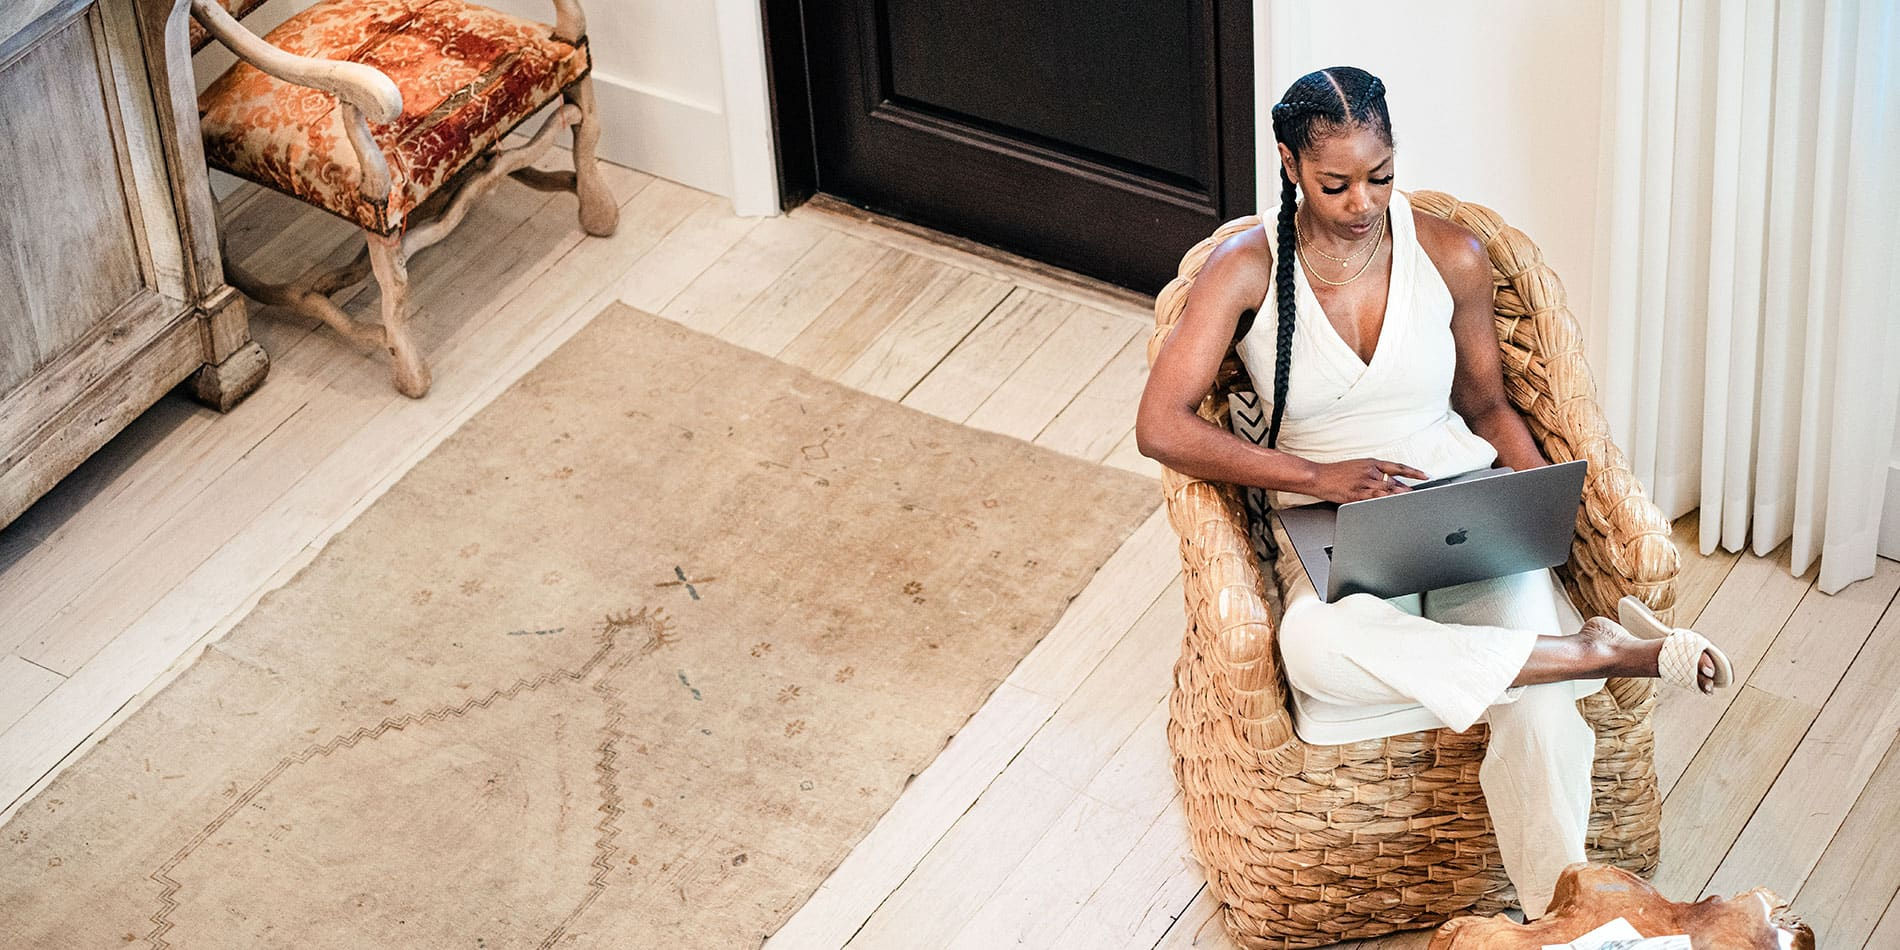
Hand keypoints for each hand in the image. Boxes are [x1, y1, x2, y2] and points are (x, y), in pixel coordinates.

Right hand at [1304, 458, 1428, 503]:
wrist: (1318, 476)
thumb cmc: (1335, 473)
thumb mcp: (1357, 467)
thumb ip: (1373, 474)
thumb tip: (1388, 482)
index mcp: (1371, 463)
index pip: (1397, 467)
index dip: (1413, 471)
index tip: (1425, 475)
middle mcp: (1370, 472)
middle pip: (1394, 481)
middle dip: (1406, 489)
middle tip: (1418, 494)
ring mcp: (1364, 483)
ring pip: (1387, 490)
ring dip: (1399, 495)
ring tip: (1410, 500)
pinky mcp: (1357, 494)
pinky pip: (1375, 498)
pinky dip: (1385, 501)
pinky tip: (1392, 504)